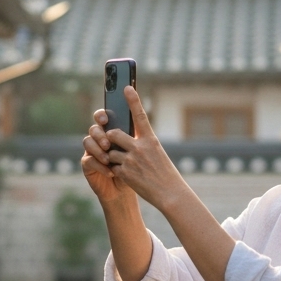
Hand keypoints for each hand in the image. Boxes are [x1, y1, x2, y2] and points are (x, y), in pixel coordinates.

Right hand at [82, 110, 129, 203]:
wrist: (127, 190)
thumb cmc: (135, 168)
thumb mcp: (137, 152)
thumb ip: (133, 138)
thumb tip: (134, 124)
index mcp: (112, 132)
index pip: (103, 117)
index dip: (101, 115)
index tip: (105, 119)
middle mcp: (100, 139)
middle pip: (94, 129)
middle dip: (99, 135)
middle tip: (107, 144)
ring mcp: (92, 151)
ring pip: (88, 142)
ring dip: (97, 150)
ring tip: (108, 159)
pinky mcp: (87, 164)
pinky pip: (88, 160)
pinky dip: (99, 166)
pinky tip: (110, 172)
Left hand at [102, 87, 187, 211]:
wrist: (170, 193)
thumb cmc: (165, 173)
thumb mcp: (157, 153)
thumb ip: (143, 144)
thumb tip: (127, 137)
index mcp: (150, 140)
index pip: (140, 115)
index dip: (133, 100)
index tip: (126, 87)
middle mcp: (140, 147)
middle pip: (113, 134)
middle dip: (110, 138)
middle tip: (113, 143)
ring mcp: (131, 160)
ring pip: (110, 152)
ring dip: (113, 157)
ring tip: (125, 164)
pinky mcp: (125, 173)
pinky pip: (112, 167)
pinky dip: (115, 170)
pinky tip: (126, 175)